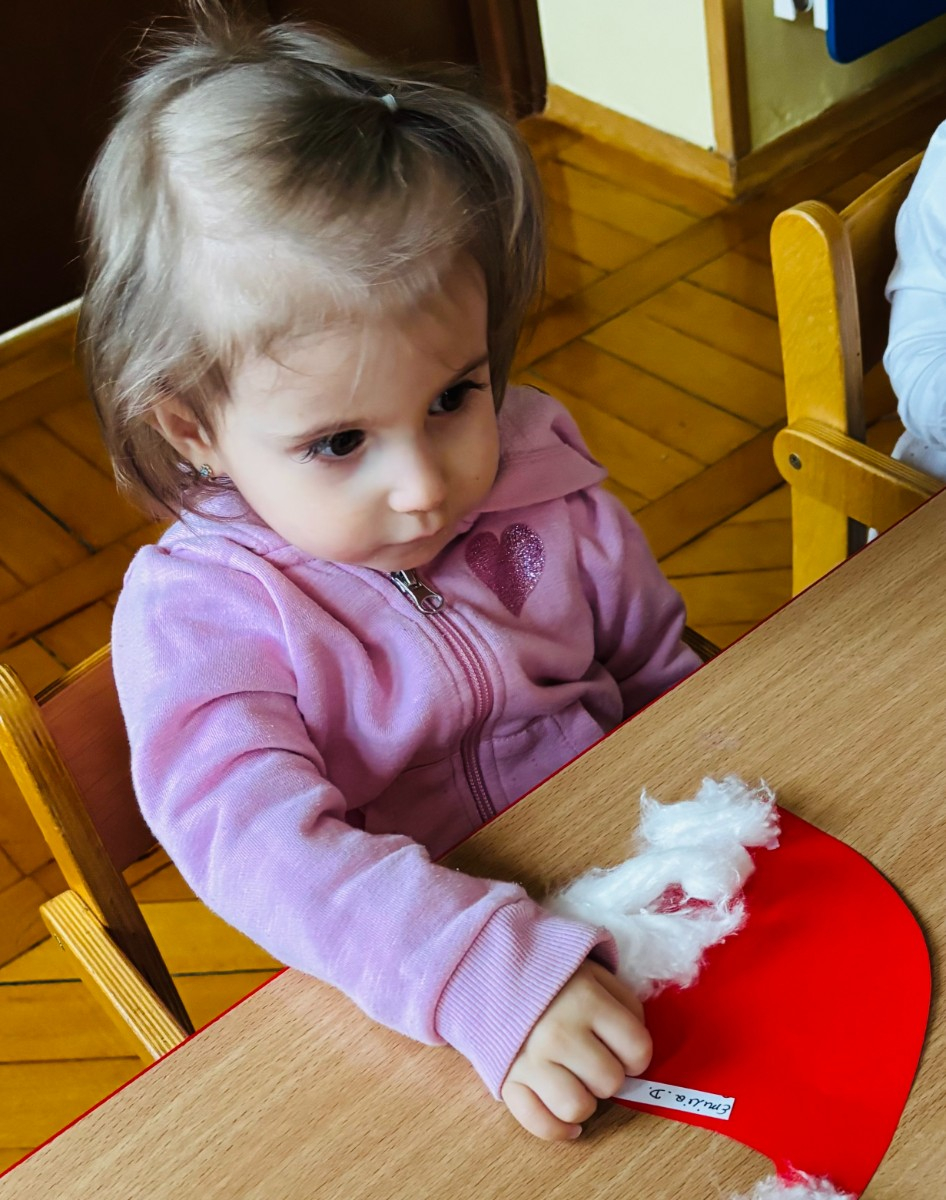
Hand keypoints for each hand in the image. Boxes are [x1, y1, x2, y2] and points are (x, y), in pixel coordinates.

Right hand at [500, 960, 651, 1140]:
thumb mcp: (594, 974)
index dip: (637, 1055)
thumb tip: (636, 1050)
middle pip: (610, 1081)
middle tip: (594, 1058)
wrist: (491, 972)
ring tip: (577, 1081)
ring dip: (585, 1100)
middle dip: (608, 1074)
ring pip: (577, 1108)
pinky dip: (558, 1129)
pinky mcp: (507, 1080)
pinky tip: (567, 1119)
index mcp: (586, 999)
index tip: (624, 1049)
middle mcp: (559, 1032)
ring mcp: (530, 1059)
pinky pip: (539, 1124)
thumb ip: (624, 1003)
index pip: (637, 1049)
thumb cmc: (553, 979)